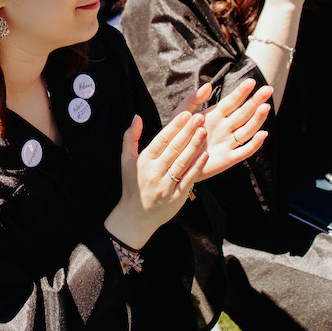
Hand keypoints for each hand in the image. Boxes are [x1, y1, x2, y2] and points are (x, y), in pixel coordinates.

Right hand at [105, 111, 208, 248]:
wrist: (136, 216)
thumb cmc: (132, 185)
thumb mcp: (125, 160)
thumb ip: (130, 137)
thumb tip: (137, 116)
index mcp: (144, 161)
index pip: (161, 140)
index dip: (174, 126)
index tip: (186, 114)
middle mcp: (154, 172)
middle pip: (173, 148)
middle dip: (187, 132)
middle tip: (199, 117)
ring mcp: (166, 185)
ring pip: (182, 162)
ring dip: (194, 146)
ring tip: (203, 131)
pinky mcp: (176, 197)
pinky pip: (188, 179)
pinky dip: (197, 167)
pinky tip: (206, 155)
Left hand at [176, 79, 271, 179]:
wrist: (172, 162)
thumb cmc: (176, 137)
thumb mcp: (180, 115)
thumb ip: (192, 100)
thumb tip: (209, 85)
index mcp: (215, 115)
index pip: (232, 101)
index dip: (242, 92)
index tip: (252, 81)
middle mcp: (225, 128)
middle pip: (244, 113)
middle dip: (256, 101)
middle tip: (268, 90)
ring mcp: (228, 143)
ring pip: (247, 130)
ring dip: (257, 119)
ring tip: (265, 107)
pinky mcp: (228, 159)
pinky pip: (244, 151)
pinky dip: (255, 144)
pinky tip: (263, 134)